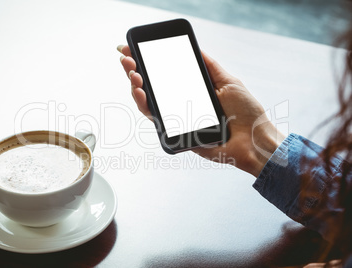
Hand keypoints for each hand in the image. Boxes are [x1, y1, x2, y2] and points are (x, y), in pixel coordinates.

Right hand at [117, 45, 284, 176]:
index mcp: (192, 90)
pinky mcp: (175, 132)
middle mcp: (181, 104)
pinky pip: (155, 118)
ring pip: (148, 102)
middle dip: (136, 70)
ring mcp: (177, 118)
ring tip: (134, 73)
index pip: (166, 75)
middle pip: (152, 87)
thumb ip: (210, 67)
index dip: (149, 63)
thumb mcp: (229, 82)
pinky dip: (145, 104)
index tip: (135, 49)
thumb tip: (196, 48)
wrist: (253, 140)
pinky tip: (141, 91)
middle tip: (128, 57)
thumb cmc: (245, 113)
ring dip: (136, 86)